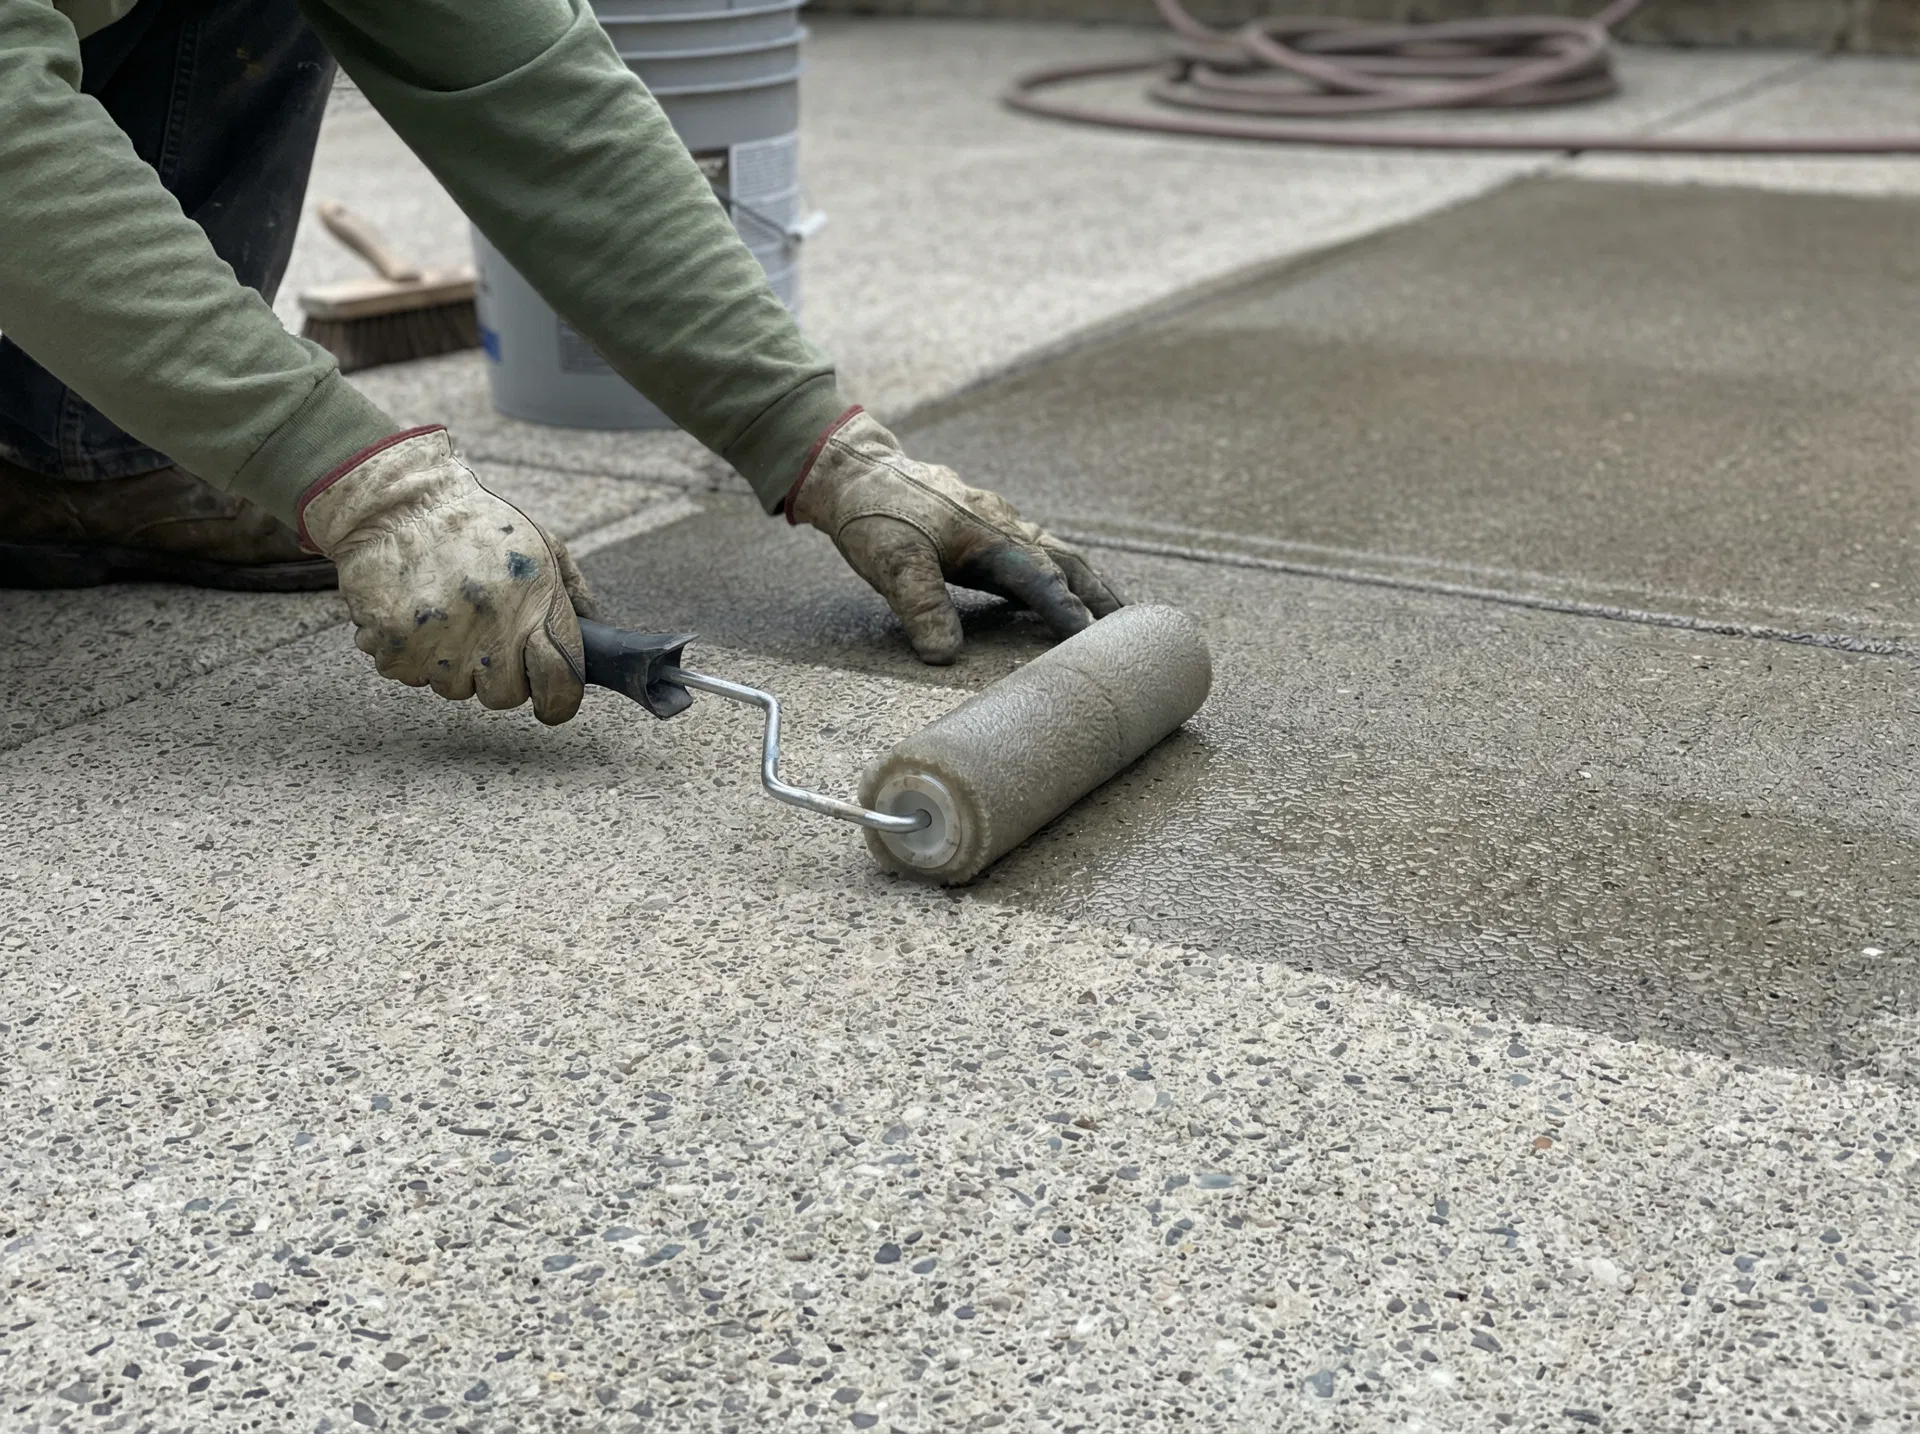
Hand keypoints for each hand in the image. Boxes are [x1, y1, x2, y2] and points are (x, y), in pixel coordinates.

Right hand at [299, 427, 594, 723]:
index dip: (559, 702)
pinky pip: (412, 676)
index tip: (553, 702)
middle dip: (501, 677)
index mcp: (532, 605)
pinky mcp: (395, 650)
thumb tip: (595, 628)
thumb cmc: (475, 524)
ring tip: (447, 615)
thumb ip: (573, 591)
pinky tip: (416, 616)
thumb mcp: (542, 543)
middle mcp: (488, 631)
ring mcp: (439, 645)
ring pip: (455, 689)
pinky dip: (413, 655)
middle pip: (505, 696)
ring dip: (454, 664)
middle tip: (487, 638)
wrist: (396, 505)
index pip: (559, 683)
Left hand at [788, 410, 1122, 662]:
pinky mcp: (987, 527)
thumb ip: (921, 604)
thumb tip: (944, 655)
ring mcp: (999, 524)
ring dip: (1086, 584)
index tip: (1094, 641)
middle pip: (1069, 562)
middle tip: (1133, 631)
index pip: (1042, 577)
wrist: (858, 472)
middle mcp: (1005, 527)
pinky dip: (1058, 573)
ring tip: (1110, 617)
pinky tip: (1056, 594)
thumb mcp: (891, 562)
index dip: (1068, 611)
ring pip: (1057, 553)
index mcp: (990, 536)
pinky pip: (1036, 551)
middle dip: (1101, 596)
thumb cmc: (875, 515)